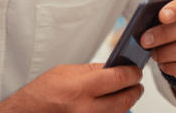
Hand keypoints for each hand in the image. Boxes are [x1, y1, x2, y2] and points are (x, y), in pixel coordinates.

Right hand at [0, 63, 141, 112]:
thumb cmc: (39, 94)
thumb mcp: (65, 72)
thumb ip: (93, 70)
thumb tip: (115, 67)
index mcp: (80, 89)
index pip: (119, 78)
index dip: (132, 73)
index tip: (136, 70)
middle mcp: (85, 110)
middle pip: (125, 100)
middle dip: (135, 89)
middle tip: (135, 82)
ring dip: (125, 103)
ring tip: (124, 93)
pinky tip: (110, 105)